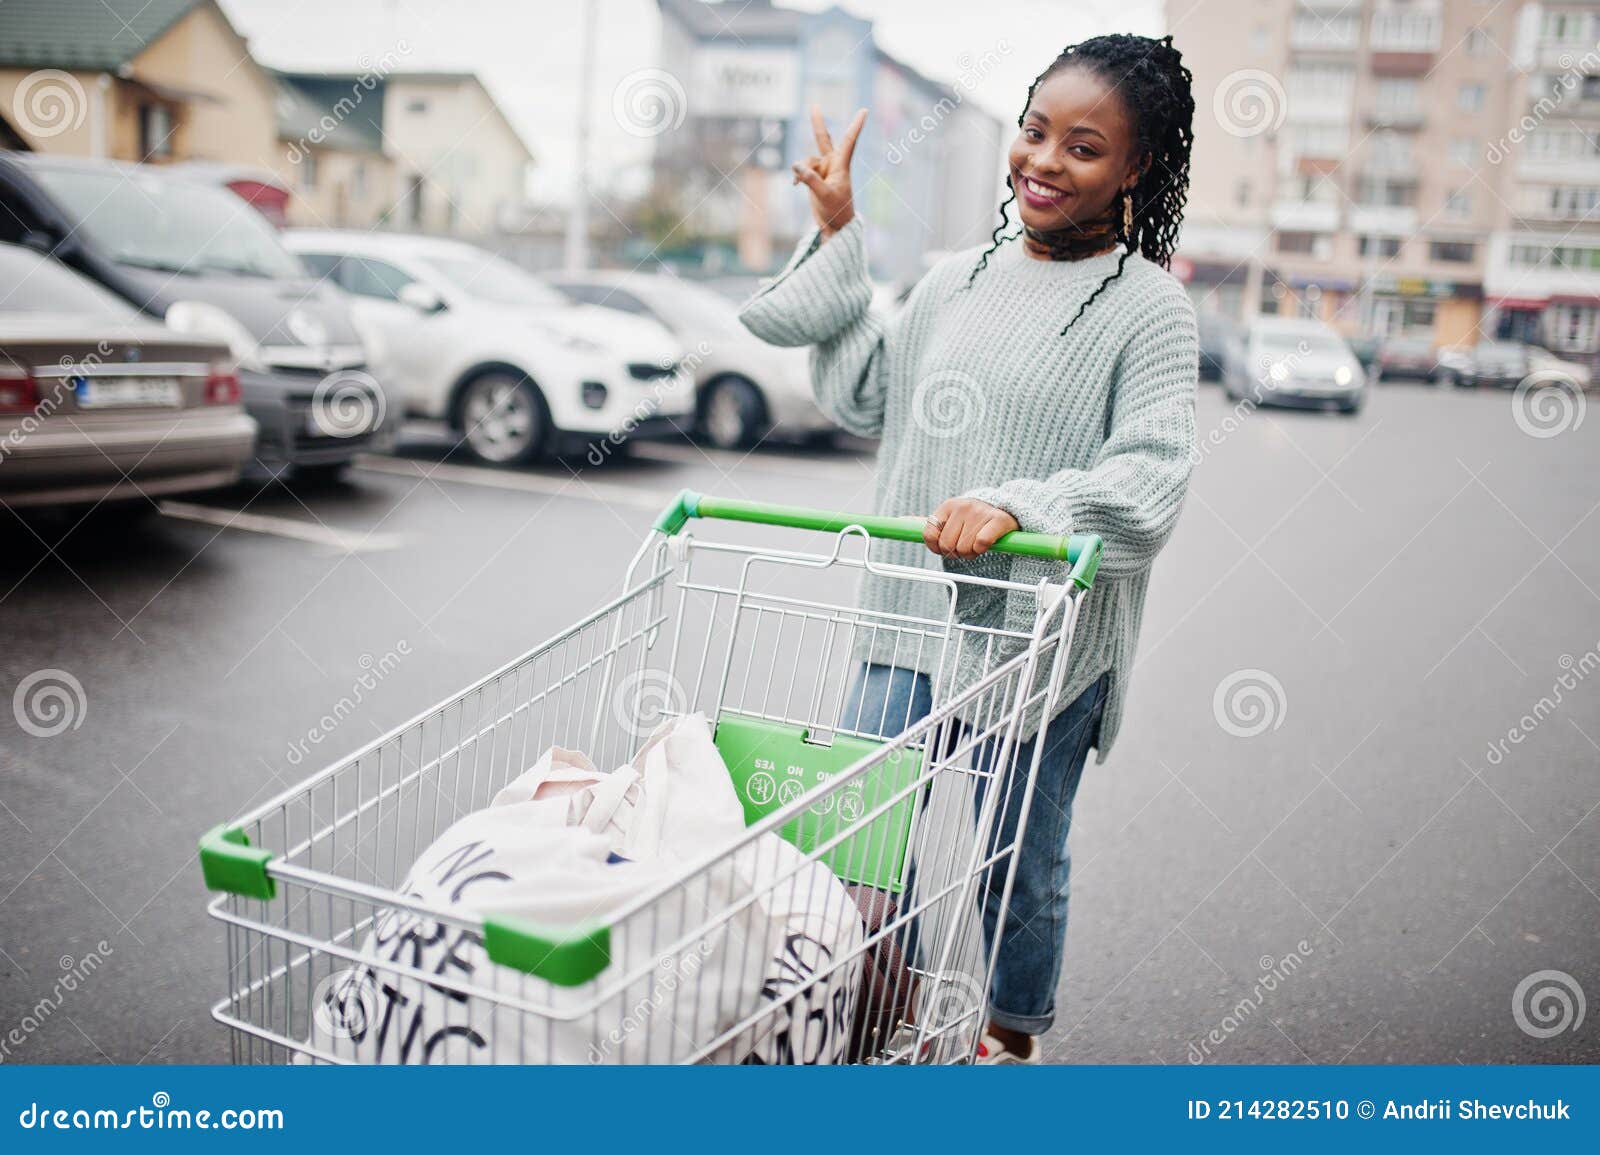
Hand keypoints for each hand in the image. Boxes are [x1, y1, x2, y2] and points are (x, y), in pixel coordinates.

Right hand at [793, 104, 866, 237]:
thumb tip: (795, 166)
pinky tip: (795, 185)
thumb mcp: (823, 195)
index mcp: (842, 166)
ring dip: (801, 170)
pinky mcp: (815, 178)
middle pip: (823, 139)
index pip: (849, 141)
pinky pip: (802, 171)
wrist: (835, 225)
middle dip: (817, 123)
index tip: (864, 110)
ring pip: (807, 161)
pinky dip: (798, 176)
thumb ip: (810, 180)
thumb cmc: (836, 210)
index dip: (855, 126)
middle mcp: (832, 164)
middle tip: (814, 105)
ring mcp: (823, 170)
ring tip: (798, 183)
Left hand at [922, 497, 1019, 560]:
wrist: (1004, 511)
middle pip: (946, 545)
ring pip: (964, 548)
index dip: (936, 547)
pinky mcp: (998, 520)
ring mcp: (980, 512)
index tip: (945, 547)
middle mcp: (962, 506)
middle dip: (955, 552)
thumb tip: (900, 521)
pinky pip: (981, 544)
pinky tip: (986, 543)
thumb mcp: (949, 518)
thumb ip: (928, 522)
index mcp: (947, 506)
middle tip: (965, 546)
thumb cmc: (972, 520)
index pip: (929, 534)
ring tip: (976, 543)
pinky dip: (982, 549)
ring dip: (970, 553)